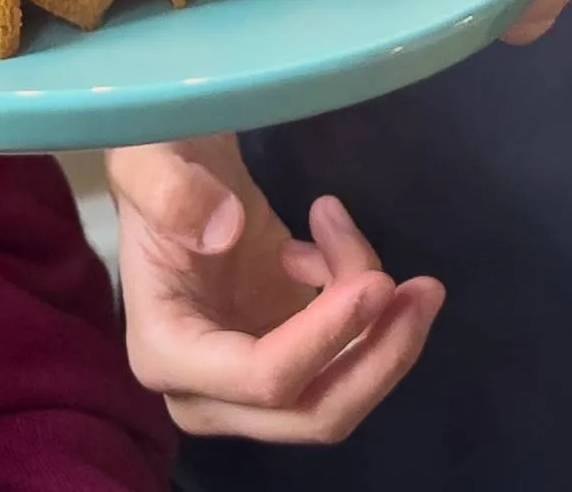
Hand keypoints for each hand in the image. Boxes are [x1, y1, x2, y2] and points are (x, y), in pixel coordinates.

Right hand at [106, 135, 441, 442]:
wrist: (179, 167)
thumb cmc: (156, 163)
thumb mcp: (149, 159)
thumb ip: (168, 190)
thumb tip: (220, 230)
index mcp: (166, 353)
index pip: (262, 378)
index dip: (325, 338)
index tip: (377, 282)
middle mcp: (207, 392)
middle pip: (314, 413)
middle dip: (380, 355)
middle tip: (422, 288)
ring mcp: (250, 387)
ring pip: (342, 391)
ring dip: (380, 325)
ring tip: (344, 228)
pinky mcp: (287, 363)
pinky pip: (346, 359)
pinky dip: (359, 304)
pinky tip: (327, 242)